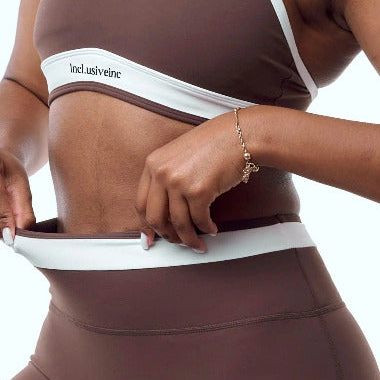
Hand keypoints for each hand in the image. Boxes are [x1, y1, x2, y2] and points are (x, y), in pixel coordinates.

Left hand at [136, 111, 252, 249]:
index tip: (150, 237)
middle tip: (177, 242)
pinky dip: (206, 229)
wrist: (238, 135)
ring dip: (189, 239)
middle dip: (167, 235)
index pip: (140, 203)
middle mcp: (161, 173)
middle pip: (155, 218)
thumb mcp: (177, 156)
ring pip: (178, 224)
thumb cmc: (213, 144)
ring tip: (198, 244)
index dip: (145, 225)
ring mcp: (179, 182)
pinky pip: (199, 220)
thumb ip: (165, 179)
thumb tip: (162, 212)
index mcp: (153, 164)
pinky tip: (212, 229)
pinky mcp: (199, 191)